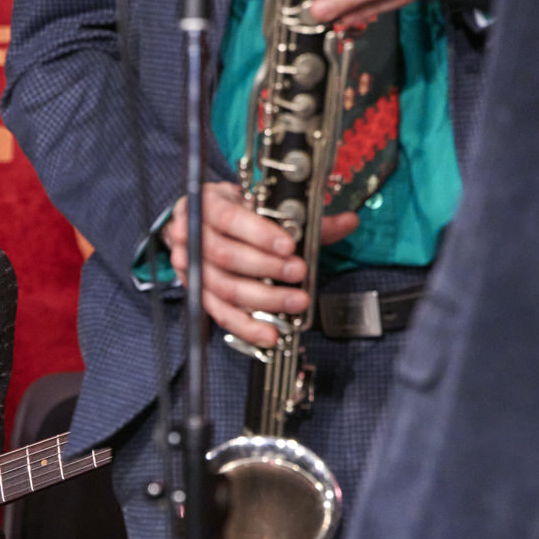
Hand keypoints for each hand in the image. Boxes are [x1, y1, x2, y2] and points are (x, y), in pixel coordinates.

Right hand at [164, 184, 358, 347]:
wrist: (198, 222)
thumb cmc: (234, 211)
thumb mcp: (262, 204)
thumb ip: (303, 217)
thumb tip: (347, 222)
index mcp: (208, 204)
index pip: (229, 218)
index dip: (259, 234)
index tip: (288, 245)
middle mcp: (192, 236)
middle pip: (225, 256)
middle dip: (266, 268)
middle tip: (298, 272)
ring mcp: (191, 268)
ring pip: (224, 288)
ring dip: (263, 299)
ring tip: (295, 302)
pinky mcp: (198, 294)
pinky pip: (220, 314)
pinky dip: (246, 326)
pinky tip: (269, 333)